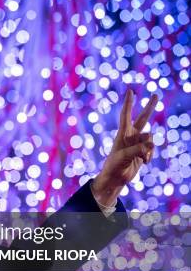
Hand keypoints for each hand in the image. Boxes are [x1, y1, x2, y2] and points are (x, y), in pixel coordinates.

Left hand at [92, 89, 157, 206]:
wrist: (115, 178)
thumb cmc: (114, 165)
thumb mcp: (124, 156)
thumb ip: (138, 149)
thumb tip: (152, 144)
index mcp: (122, 134)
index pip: (126, 115)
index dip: (129, 104)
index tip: (130, 92)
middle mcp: (131, 136)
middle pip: (142, 118)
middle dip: (149, 107)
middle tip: (155, 95)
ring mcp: (138, 143)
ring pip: (151, 139)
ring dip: (148, 149)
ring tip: (140, 157)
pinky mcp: (143, 151)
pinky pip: (152, 150)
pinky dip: (149, 156)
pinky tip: (143, 162)